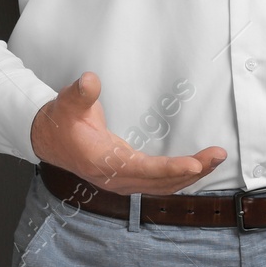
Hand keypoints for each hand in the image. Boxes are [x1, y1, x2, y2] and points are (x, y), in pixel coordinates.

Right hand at [30, 71, 226, 194]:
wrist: (48, 138)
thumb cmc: (61, 120)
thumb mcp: (67, 102)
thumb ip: (80, 93)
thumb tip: (89, 80)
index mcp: (103, 162)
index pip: (142, 170)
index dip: (169, 169)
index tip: (194, 164)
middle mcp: (115, 178)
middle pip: (160, 182)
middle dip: (192, 171)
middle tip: (217, 155)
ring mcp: (123, 180)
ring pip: (162, 186)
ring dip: (191, 175)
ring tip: (215, 158)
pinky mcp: (128, 177)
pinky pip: (159, 183)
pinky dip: (180, 177)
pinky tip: (198, 167)